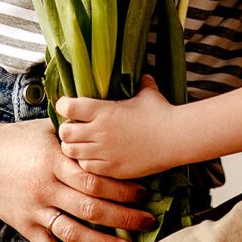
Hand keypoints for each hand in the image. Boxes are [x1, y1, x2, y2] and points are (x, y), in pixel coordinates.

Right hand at [0, 118, 157, 241]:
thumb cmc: (14, 138)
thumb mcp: (46, 129)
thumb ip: (75, 134)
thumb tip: (108, 125)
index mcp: (53, 160)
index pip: (93, 178)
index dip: (121, 187)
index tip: (143, 191)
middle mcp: (45, 187)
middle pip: (90, 207)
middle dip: (123, 216)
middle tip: (148, 220)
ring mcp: (34, 209)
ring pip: (74, 232)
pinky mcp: (24, 225)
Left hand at [57, 77, 181, 179]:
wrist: (176, 138)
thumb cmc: (162, 113)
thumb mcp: (148, 93)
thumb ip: (140, 82)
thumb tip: (143, 74)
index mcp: (103, 110)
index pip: (67, 107)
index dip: (64, 106)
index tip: (69, 106)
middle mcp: (100, 131)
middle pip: (64, 133)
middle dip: (66, 130)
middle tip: (75, 129)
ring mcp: (105, 151)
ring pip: (71, 152)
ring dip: (74, 147)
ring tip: (83, 144)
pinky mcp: (112, 168)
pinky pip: (87, 167)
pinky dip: (86, 162)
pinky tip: (95, 157)